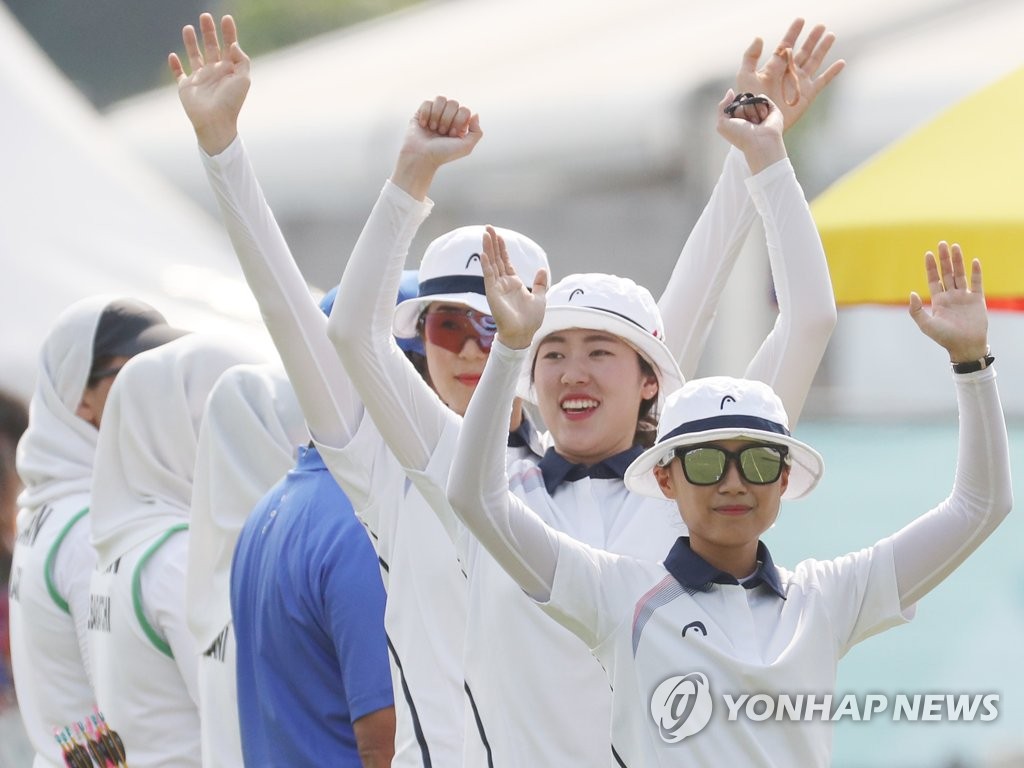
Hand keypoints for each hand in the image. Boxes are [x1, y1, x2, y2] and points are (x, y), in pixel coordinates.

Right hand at [168, 13, 248, 155]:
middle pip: (211, 47)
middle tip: (205, 16)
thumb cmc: (231, 102)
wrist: (215, 122)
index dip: (229, 32)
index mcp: (229, 70)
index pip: (229, 46)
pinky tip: (173, 55)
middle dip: (208, 31)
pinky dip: (175, 66)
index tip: (226, 18)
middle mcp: (214, 72)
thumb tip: (233, 44)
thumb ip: (242, 60)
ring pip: (194, 56)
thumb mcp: (244, 79)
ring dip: (191, 42)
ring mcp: (200, 79)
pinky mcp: (186, 87)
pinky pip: (179, 74)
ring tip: (188, 27)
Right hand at [391, 96, 482, 199]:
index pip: (465, 110)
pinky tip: (424, 125)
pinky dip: (426, 114)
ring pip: (441, 99)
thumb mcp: (466, 147)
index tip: (452, 134)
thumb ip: (477, 132)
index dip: (458, 121)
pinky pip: (427, 102)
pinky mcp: (422, 112)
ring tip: (433, 129)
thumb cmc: (443, 154)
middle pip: (453, 103)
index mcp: (459, 124)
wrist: (421, 156)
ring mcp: (435, 114)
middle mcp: (448, 118)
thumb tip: (476, 114)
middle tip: (441, 132)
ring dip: (437, 115)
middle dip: (447, 119)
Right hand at [480, 226, 547, 349]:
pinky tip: (484, 253)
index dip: (502, 248)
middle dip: (493, 243)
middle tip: (488, 227)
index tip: (498, 235)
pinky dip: (486, 265)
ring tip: (485, 234)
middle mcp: (503, 283)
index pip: (505, 261)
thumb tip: (542, 269)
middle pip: (496, 258)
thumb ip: (540, 284)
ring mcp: (497, 288)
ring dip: (488, 249)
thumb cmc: (531, 320)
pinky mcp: (493, 294)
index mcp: (514, 283)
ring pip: (491, 264)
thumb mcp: (540, 298)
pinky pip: (489, 277)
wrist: (524, 334)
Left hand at [716, 89, 784, 173]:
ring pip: (751, 99)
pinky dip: (760, 107)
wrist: (759, 142)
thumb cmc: (740, 136)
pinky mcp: (770, 108)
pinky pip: (761, 97)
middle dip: (742, 111)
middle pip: (741, 100)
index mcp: (737, 118)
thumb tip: (731, 91)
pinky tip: (762, 118)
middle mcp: (748, 114)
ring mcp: (759, 110)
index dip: (733, 112)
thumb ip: (722, 106)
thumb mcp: (722, 123)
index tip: (736, 123)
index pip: (732, 104)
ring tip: (756, 123)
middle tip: (747, 124)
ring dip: (751, 111)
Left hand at [736, 18, 844, 131]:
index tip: (800, 20)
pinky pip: (823, 81)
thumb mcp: (745, 77)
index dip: (793, 33)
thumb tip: (759, 37)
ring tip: (830, 35)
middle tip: (820, 25)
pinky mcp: (807, 95)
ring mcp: (799, 84)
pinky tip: (841, 62)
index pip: (785, 46)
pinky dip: (832, 72)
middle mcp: (788, 73)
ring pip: (814, 61)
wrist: (759, 126)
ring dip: (823, 49)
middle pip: (803, 51)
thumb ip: (749, 57)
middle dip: (811, 39)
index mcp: (774, 68)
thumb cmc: (748, 104)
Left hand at [909, 242, 988, 362]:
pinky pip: (977, 283)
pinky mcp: (977, 300)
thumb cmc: (944, 338)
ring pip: (960, 275)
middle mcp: (951, 296)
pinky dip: (976, 272)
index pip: (933, 279)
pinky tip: (974, 261)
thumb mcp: (926, 325)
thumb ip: (916, 310)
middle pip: (947, 273)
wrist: (965, 346)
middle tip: (942, 243)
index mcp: (938, 301)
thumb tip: (912, 293)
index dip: (930, 267)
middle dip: (944, 259)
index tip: (928, 254)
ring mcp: (964, 297)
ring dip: (958, 261)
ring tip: (955, 246)